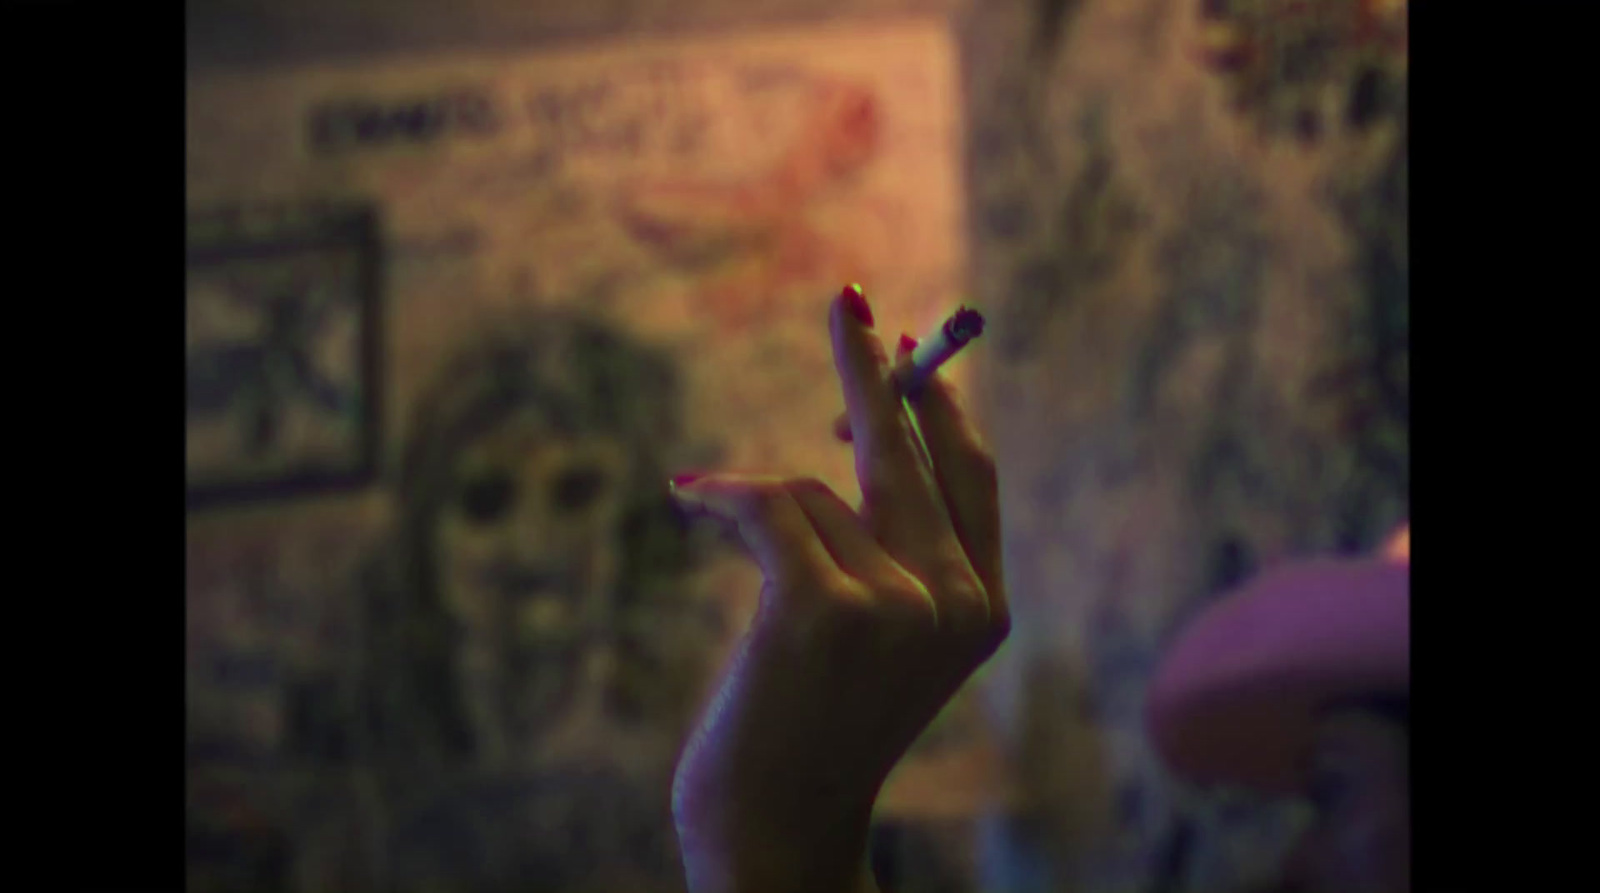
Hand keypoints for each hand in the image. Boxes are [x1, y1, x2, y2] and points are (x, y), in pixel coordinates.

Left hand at [668, 285, 1008, 892]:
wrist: (778, 837)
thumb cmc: (811, 731)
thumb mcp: (873, 637)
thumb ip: (882, 551)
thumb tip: (849, 438)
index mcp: (984, 607)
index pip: (971, 475)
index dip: (939, 404)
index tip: (909, 346)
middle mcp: (958, 600)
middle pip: (912, 448)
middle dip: (872, 366)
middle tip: (846, 300)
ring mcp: (897, 603)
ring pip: (811, 490)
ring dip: (752, 507)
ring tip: (716, 532)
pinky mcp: (824, 608)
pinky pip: (762, 505)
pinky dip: (717, 499)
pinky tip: (687, 500)